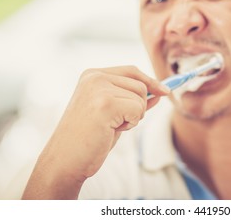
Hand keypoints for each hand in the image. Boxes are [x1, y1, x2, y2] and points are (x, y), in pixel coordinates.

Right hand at [22, 66, 169, 198]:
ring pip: (141, 98)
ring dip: (133, 117)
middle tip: (116, 122)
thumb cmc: (89, 138)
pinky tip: (111, 130)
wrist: (66, 159)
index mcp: (92, 75)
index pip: (131, 71)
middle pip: (140, 84)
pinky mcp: (105, 103)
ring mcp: (98, 88)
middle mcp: (94, 77)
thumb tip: (160, 92)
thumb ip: (133, 99)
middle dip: (138, 107)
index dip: (150, 81)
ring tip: (110, 126)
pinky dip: (131, 124)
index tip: (165, 91)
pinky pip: (138, 110)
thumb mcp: (113, 113)